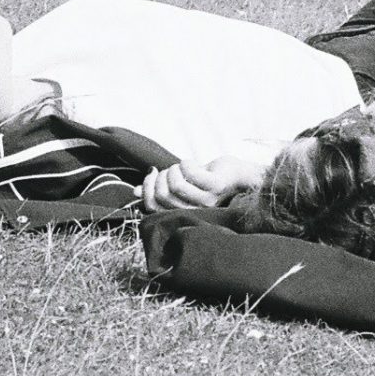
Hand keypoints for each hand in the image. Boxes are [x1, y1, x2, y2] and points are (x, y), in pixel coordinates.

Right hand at [138, 155, 264, 212]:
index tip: (151, 173)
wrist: (241, 175)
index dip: (146, 188)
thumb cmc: (209, 179)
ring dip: (173, 169)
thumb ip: (161, 189)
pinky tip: (191, 162)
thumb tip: (134, 191)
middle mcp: (193, 212)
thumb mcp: (182, 184)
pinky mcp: (214, 187)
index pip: (152, 206)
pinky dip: (186, 163)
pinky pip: (189, 173)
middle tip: (171, 169)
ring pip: (174, 185)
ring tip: (181, 165)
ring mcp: (205, 201)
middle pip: (162, 195)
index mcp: (182, 213)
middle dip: (160, 176)